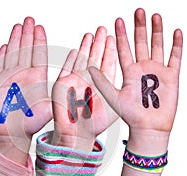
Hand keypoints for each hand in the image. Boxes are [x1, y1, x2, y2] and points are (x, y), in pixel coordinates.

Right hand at [0, 17, 51, 153]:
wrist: (11, 133)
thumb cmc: (29, 124)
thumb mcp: (47, 110)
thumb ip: (58, 99)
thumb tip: (74, 90)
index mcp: (37, 79)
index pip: (38, 55)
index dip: (38, 40)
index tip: (39, 27)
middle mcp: (24, 75)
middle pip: (26, 49)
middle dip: (27, 34)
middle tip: (29, 19)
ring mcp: (9, 77)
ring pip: (13, 53)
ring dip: (15, 39)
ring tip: (18, 26)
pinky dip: (1, 54)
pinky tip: (4, 44)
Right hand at [51, 27, 117, 149]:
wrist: (77, 134)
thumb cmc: (94, 124)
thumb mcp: (113, 104)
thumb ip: (116, 89)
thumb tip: (123, 74)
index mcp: (101, 84)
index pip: (106, 63)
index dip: (109, 50)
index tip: (112, 37)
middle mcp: (88, 81)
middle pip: (94, 58)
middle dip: (98, 44)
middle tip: (102, 29)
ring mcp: (75, 82)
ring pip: (80, 60)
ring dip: (85, 47)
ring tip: (90, 34)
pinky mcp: (63, 85)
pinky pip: (67, 69)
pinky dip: (70, 60)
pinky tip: (75, 49)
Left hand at [89, 8, 182, 151]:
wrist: (148, 128)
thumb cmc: (130, 116)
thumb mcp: (112, 97)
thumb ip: (102, 81)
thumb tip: (89, 67)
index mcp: (128, 72)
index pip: (123, 49)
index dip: (121, 35)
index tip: (117, 20)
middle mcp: (142, 69)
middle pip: (140, 43)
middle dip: (139, 27)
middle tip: (137, 11)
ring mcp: (157, 71)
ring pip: (157, 46)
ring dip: (156, 31)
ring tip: (155, 16)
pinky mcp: (172, 76)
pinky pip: (175, 57)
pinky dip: (176, 45)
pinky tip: (176, 32)